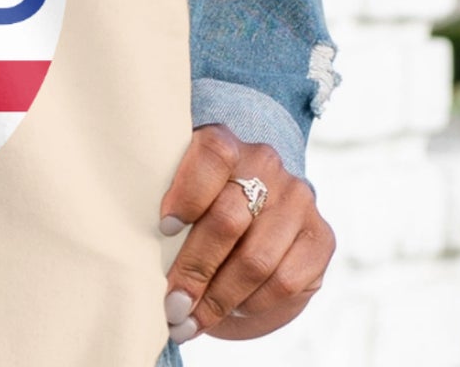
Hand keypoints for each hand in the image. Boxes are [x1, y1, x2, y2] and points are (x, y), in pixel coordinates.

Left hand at [157, 124, 334, 343]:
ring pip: (256, 259)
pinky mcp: (321, 237)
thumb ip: (169, 208)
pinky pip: (285, 282)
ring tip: (193, 319)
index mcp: (226, 141)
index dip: (187, 193)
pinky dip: (252, 303)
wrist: (258, 214)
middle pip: (229, 219)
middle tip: (172, 304)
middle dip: (195, 270)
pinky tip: (232, 308)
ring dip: (219, 299)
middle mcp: (266, 162)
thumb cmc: (202, 206)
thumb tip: (138, 253)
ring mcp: (298, 198)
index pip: (213, 154)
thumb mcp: (182, 193)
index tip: (164, 229)